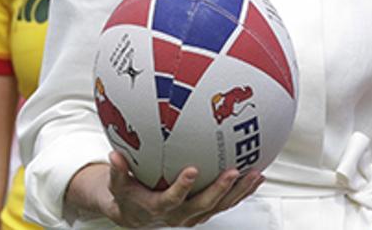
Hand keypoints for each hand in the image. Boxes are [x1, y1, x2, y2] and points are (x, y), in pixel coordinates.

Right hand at [68, 151, 263, 227]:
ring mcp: (195, 214)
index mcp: (159, 207)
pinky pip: (227, 202)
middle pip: (203, 205)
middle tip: (233, 172)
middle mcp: (180, 215)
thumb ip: (117, 171)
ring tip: (255, 175)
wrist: (138, 216)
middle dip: (219, 190)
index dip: (182, 187)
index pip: (172, 199)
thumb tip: (114, 155)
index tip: (191, 170)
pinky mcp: (206, 210)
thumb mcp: (118, 184)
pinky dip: (243, 192)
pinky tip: (257, 177)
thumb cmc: (129, 196)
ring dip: (239, 192)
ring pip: (220, 206)